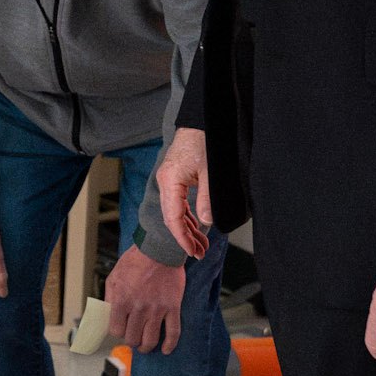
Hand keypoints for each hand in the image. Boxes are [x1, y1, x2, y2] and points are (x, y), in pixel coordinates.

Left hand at [104, 247, 187, 354]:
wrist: (159, 249)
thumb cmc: (135, 261)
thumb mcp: (114, 277)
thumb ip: (108, 299)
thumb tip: (104, 317)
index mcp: (122, 300)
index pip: (116, 331)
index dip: (118, 331)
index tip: (121, 328)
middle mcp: (138, 308)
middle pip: (132, 338)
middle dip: (131, 340)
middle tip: (134, 336)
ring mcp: (157, 309)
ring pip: (150, 340)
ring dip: (146, 346)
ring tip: (145, 345)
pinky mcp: (173, 307)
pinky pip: (173, 332)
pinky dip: (170, 345)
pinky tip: (166, 350)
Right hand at [156, 128, 212, 260]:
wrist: (200, 121)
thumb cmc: (204, 141)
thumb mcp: (210, 172)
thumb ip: (206, 197)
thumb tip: (207, 222)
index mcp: (170, 180)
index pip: (173, 218)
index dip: (182, 238)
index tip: (192, 252)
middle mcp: (165, 182)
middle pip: (172, 218)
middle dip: (186, 238)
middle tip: (200, 254)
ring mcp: (169, 181)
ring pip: (175, 212)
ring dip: (188, 230)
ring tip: (201, 246)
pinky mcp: (175, 179)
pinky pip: (178, 204)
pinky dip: (188, 218)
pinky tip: (196, 228)